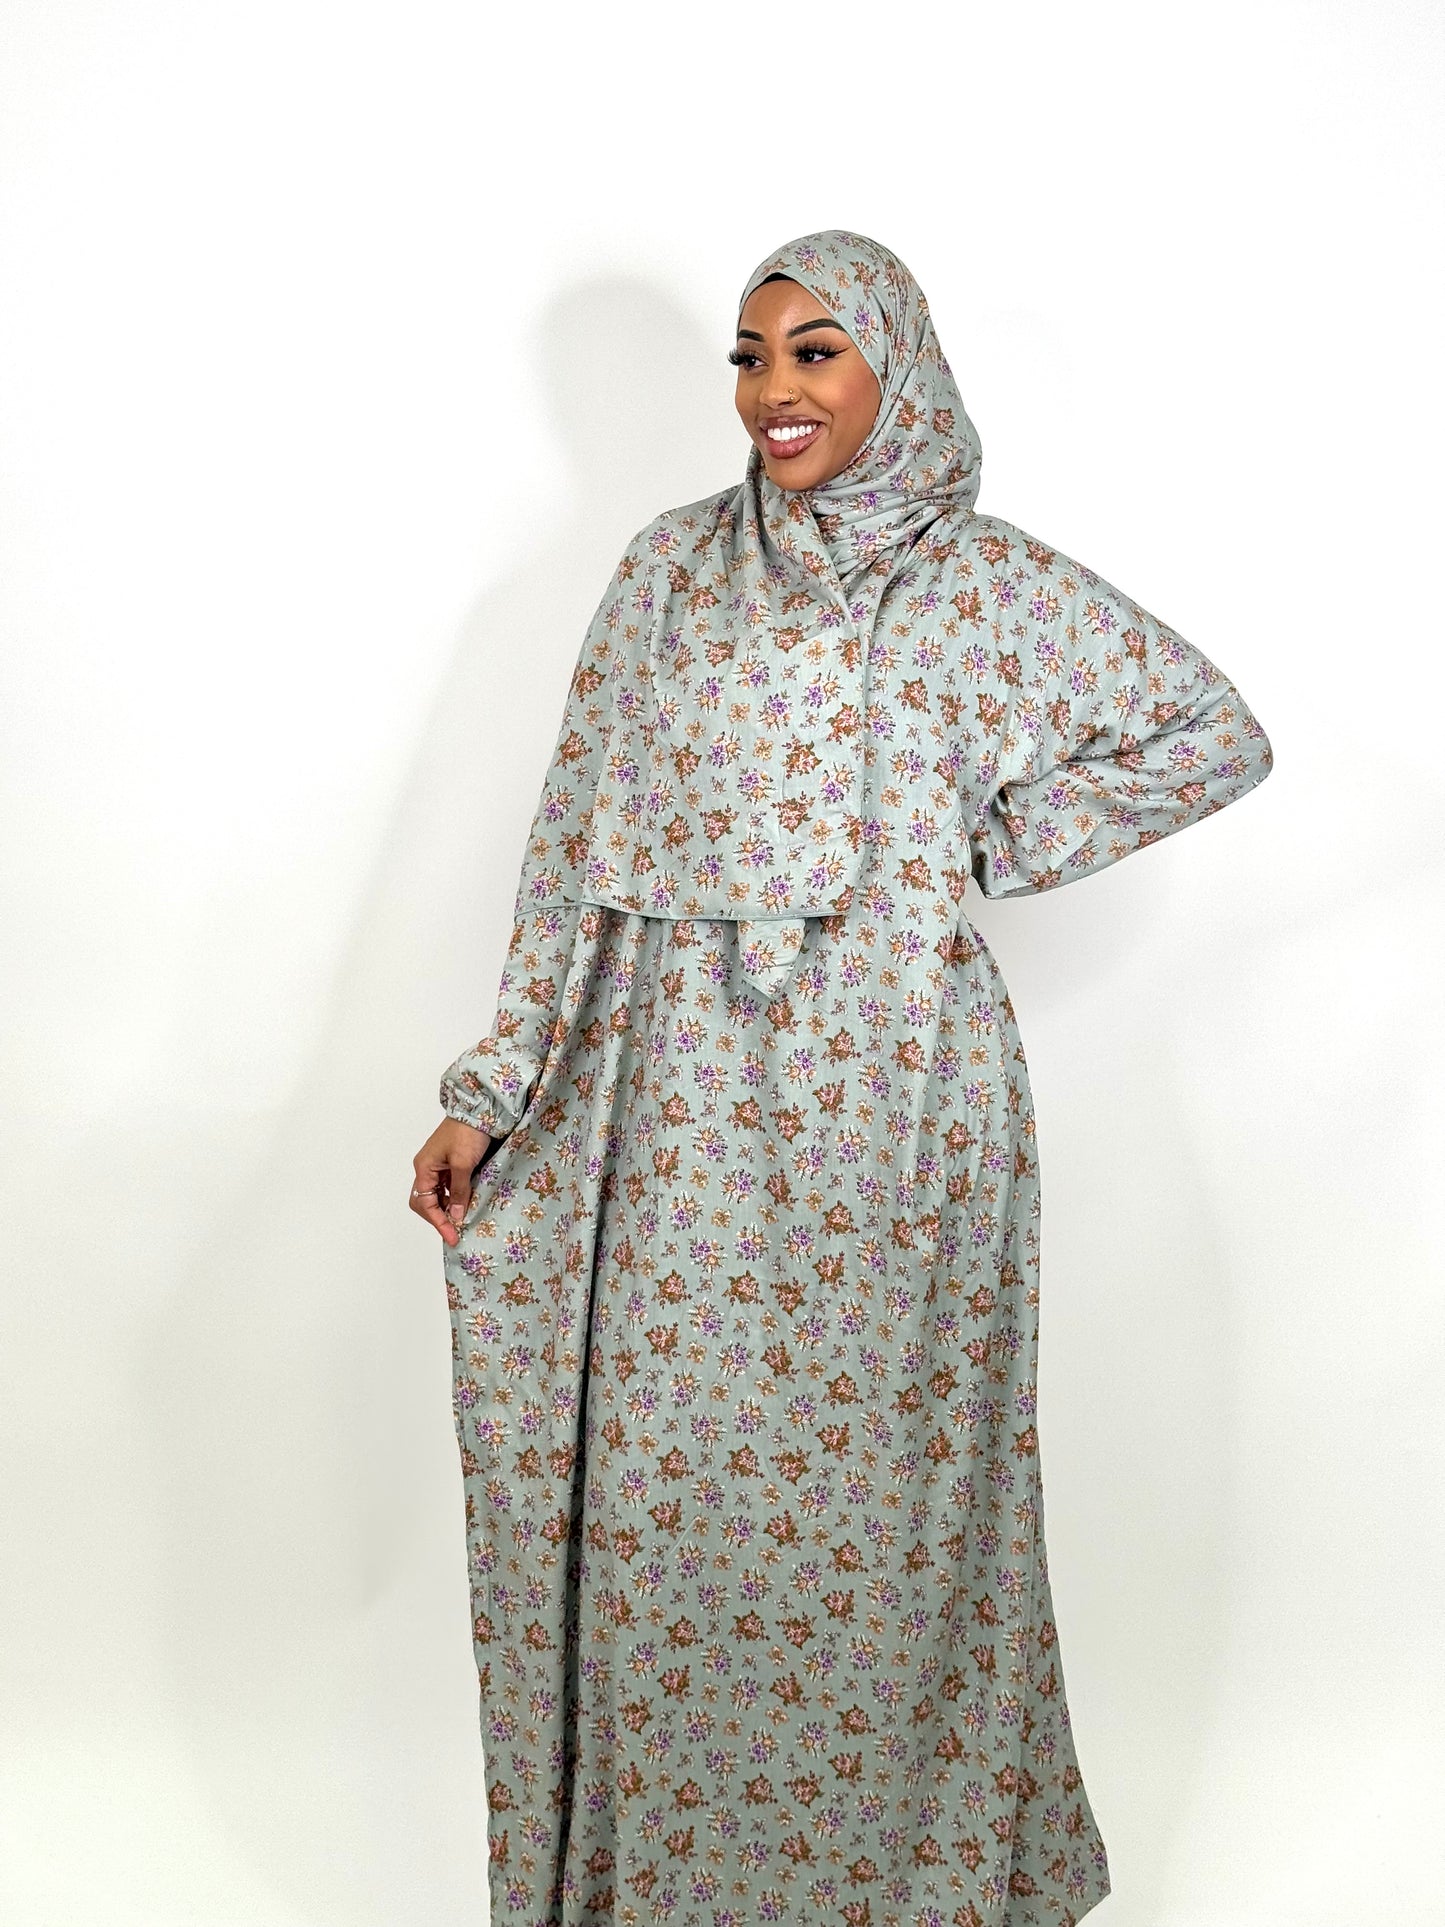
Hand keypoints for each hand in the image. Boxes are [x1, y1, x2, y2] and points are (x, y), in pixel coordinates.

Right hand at [411, 1117, 492, 1245]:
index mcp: (424, 1168)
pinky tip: (466, 1205)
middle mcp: (427, 1168)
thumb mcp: (463, 1164)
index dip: (438, 1222)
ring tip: (463, 1221)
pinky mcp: (450, 1164)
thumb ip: (459, 1191)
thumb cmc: (467, 1132)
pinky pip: (448, 1187)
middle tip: (455, 1231)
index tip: (452, 1235)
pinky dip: (455, 1198)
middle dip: (438, 1218)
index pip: (424, 1203)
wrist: (478, 1110)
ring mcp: (438, 1166)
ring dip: (448, 1209)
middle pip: (426, 1201)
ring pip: (438, 1196)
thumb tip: (456, 1216)